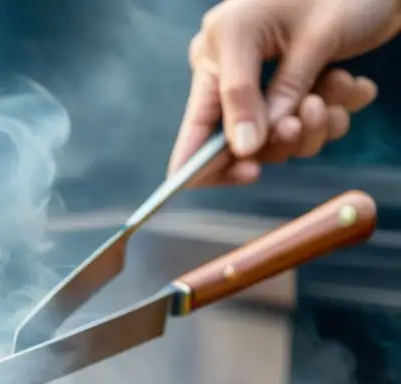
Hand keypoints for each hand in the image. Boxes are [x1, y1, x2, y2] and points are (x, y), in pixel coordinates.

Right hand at [168, 0, 400, 184]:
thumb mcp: (310, 42)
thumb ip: (269, 97)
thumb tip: (241, 151)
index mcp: (220, 50)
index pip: (197, 125)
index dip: (208, 163)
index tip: (248, 174)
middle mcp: (230, 69)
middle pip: (239, 140)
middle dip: (284, 135)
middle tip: (313, 116)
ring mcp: (256, 80)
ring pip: (274, 137)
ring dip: (315, 123)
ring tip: (342, 86)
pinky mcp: (284, 87)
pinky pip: (299, 122)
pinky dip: (332, 112)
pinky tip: (353, 86)